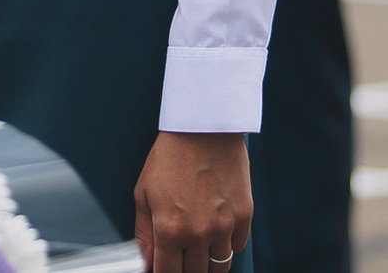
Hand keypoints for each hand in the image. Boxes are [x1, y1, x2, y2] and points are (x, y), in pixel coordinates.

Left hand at [133, 131, 248, 271]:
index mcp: (170, 230)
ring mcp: (224, 226)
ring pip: (219, 266)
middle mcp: (198, 234)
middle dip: (186, 269)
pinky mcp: (244, 215)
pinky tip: (218, 231)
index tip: (167, 268)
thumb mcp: (144, 193)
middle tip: (182, 257)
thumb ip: (144, 233)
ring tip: (200, 249)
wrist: (203, 128)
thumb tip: (146, 261)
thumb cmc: (171, 155)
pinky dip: (228, 244)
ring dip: (208, 263)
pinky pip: (237, 247)